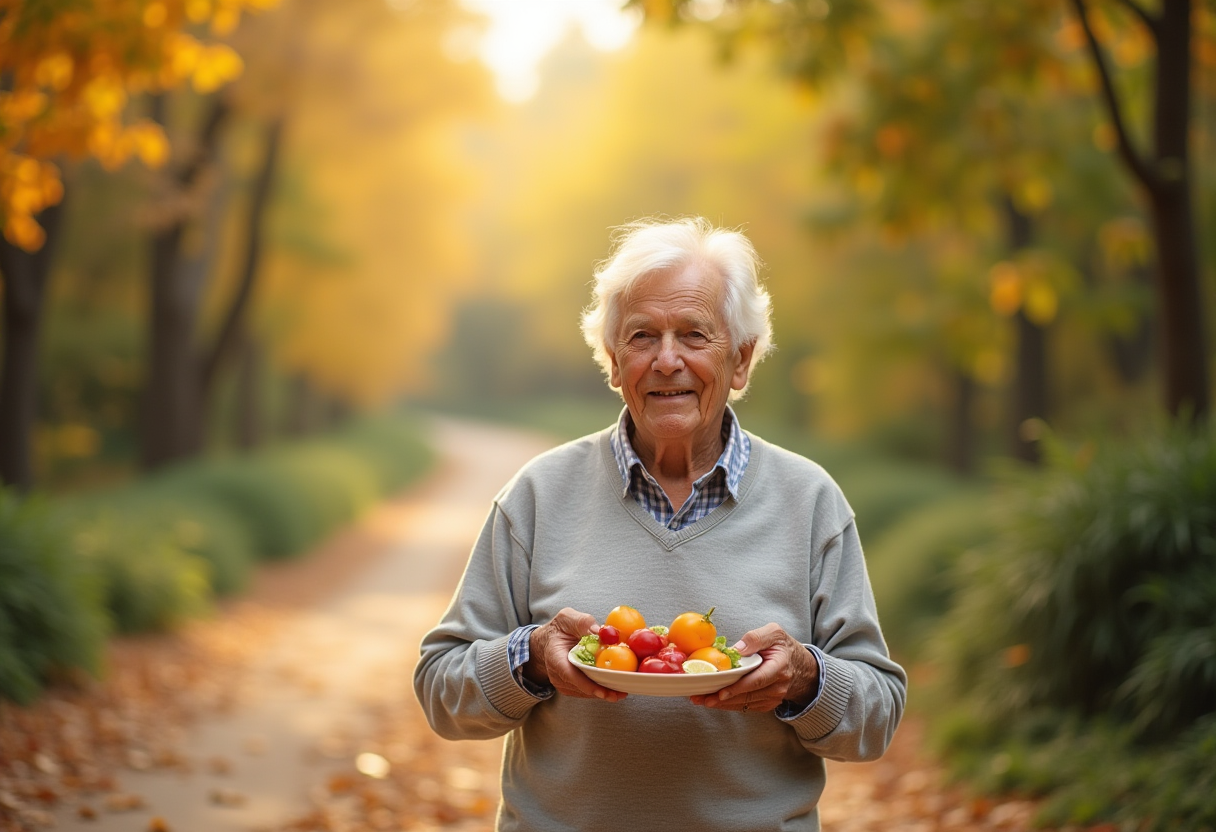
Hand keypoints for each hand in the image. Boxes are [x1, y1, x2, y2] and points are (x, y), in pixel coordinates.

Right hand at [523, 608, 626, 702]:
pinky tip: (613, 686)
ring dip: (603, 691)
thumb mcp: (568, 618)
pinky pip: (586, 691)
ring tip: (621, 690)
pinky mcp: (571, 686)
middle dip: (602, 691)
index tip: (602, 690)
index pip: (570, 675)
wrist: (549, 639)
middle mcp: (557, 674)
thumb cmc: (559, 628)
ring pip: (585, 692)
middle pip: (581, 688)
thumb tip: (601, 632)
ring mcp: (563, 682)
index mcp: (555, 657)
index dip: (587, 685)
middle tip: (621, 692)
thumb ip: (583, 624)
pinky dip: (599, 689)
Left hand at [690, 622, 817, 712]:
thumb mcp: (774, 633)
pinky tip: (714, 701)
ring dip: (722, 704)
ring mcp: (773, 697)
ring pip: (744, 704)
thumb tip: (737, 649)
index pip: (757, 680)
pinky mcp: (767, 703)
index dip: (738, 688)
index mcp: (779, 667)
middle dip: (722, 698)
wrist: (799, 666)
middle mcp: (778, 686)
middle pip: (747, 695)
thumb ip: (756, 638)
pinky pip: (746, 707)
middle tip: (701, 698)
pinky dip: (729, 705)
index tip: (721, 692)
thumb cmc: (783, 647)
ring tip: (701, 700)